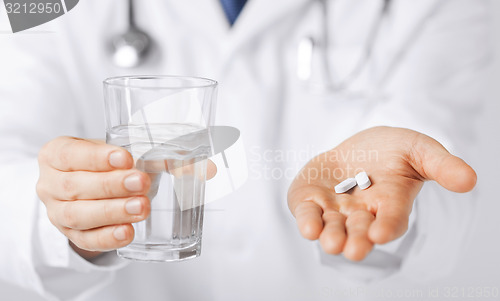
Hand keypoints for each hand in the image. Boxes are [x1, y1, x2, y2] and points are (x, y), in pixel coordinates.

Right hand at [36, 137, 150, 257]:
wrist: (88, 187)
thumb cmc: (103, 165)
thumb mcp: (114, 153)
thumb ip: (143, 156)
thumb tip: (181, 164)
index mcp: (55, 155)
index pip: (70, 154)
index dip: (98, 158)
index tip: (126, 158)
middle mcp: (49, 184)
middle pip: (74, 186)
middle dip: (111, 185)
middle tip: (141, 183)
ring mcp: (56, 212)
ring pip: (78, 215)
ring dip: (112, 212)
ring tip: (141, 207)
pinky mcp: (70, 235)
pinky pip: (86, 240)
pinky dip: (108, 238)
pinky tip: (127, 232)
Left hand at [287, 126, 475, 260]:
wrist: (357, 148)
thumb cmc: (392, 151)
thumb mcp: (419, 150)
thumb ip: (440, 165)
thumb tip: (469, 180)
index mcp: (390, 204)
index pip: (391, 220)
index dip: (386, 226)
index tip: (380, 233)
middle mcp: (362, 214)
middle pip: (360, 231)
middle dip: (357, 240)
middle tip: (354, 250)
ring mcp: (335, 210)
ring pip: (332, 227)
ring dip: (331, 235)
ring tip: (330, 242)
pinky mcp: (311, 201)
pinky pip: (307, 213)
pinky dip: (307, 220)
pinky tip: (308, 227)